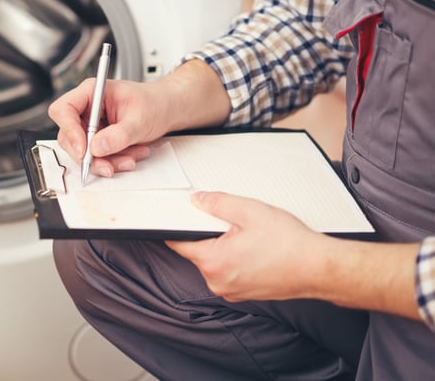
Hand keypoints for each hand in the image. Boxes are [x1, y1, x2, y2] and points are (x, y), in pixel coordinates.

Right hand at [47, 60, 230, 177]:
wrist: (167, 109)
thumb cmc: (155, 103)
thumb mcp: (139, 119)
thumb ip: (118, 135)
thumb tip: (96, 148)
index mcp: (92, 91)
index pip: (64, 110)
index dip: (69, 131)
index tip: (84, 150)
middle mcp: (87, 108)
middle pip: (69, 136)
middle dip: (89, 155)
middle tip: (107, 165)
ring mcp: (91, 125)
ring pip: (83, 151)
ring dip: (105, 161)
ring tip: (130, 158)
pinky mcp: (98, 139)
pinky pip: (96, 157)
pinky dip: (113, 161)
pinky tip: (131, 155)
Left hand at [166, 191, 329, 301]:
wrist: (318, 268)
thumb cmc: (289, 244)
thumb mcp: (249, 212)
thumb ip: (217, 204)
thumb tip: (198, 201)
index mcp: (212, 262)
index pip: (179, 244)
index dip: (177, 228)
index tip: (178, 219)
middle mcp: (218, 282)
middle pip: (199, 252)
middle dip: (211, 236)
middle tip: (234, 225)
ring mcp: (231, 291)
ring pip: (216, 263)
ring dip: (226, 249)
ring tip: (251, 239)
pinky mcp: (245, 294)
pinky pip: (231, 272)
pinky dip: (238, 260)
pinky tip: (257, 251)